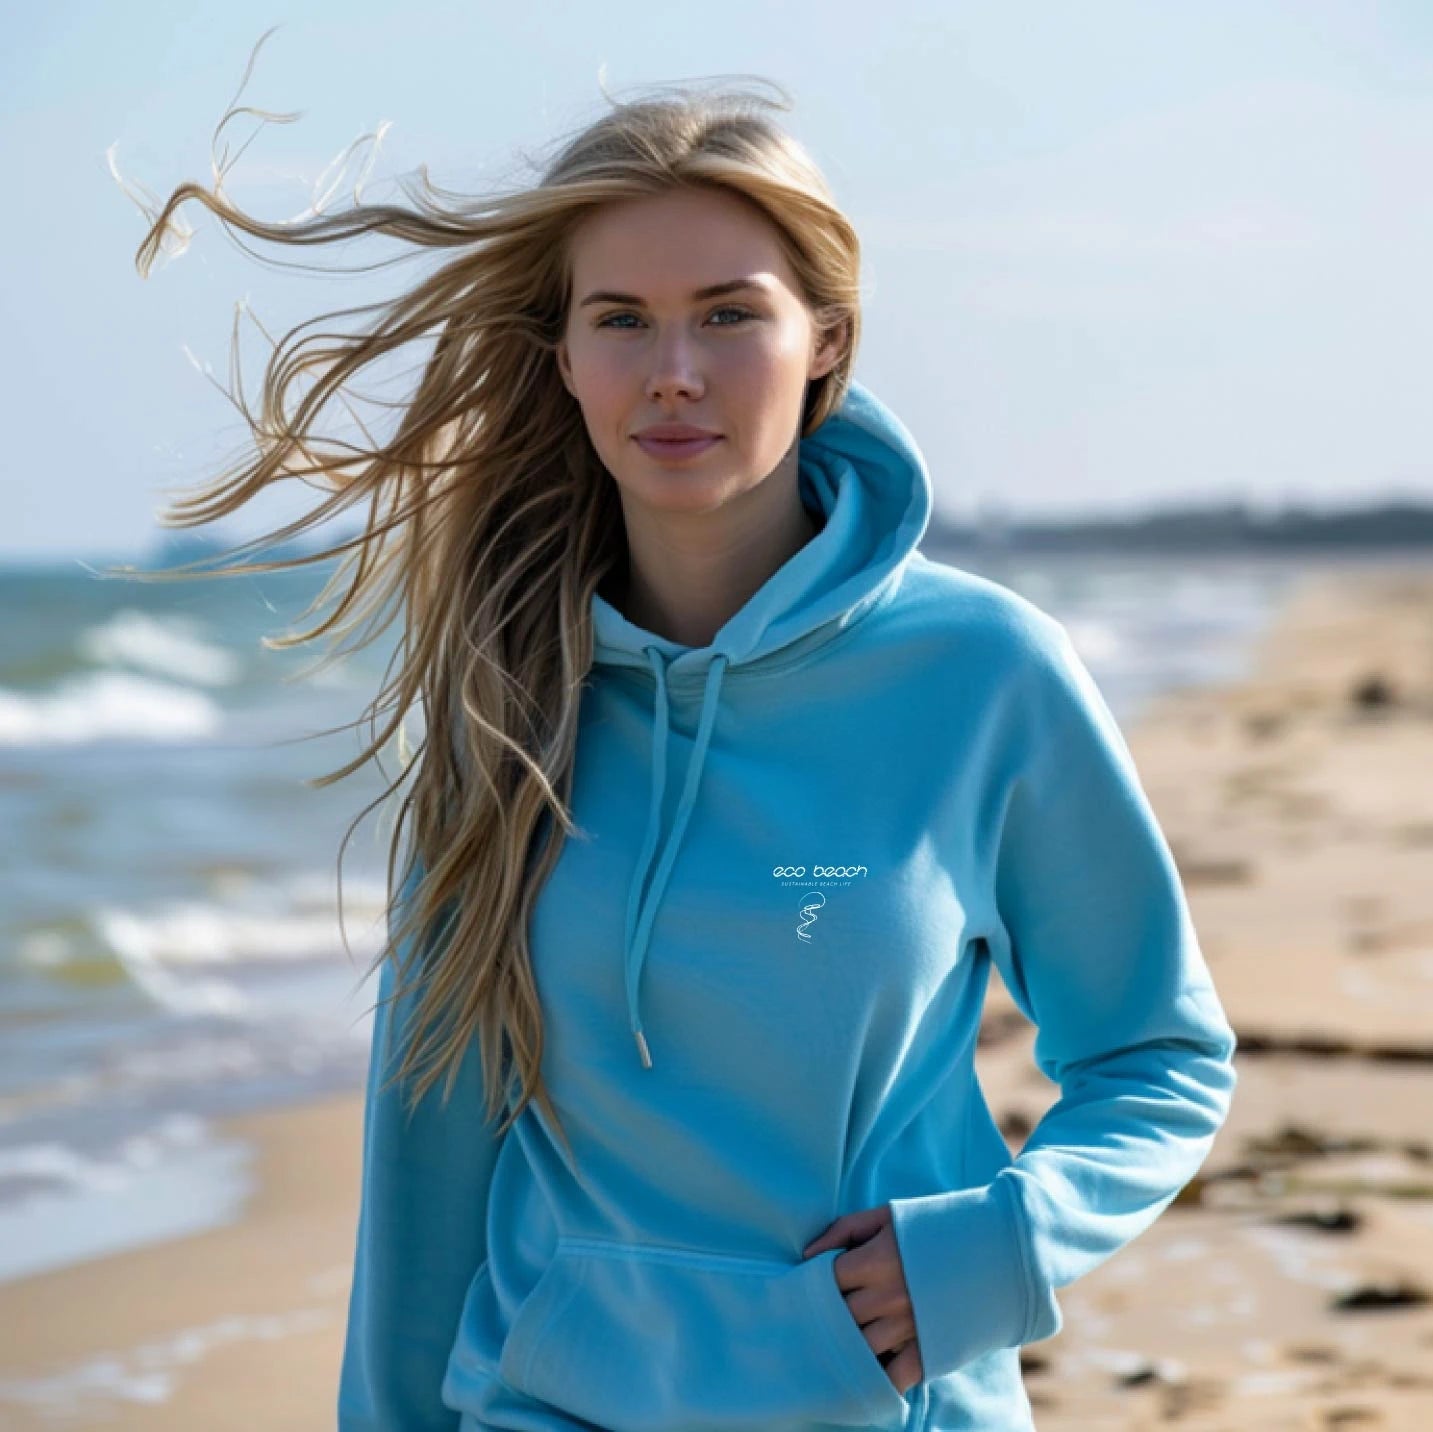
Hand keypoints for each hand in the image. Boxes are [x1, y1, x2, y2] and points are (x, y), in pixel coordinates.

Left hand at [802, 1202, 924, 1393]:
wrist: (997, 1248)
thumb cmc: (937, 1226)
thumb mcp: (888, 1215)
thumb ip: (844, 1229)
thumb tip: (806, 1255)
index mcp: (877, 1260)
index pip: (828, 1280)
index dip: (818, 1282)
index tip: (818, 1283)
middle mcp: (890, 1295)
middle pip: (841, 1316)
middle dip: (833, 1312)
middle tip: (831, 1309)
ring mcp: (910, 1325)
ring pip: (862, 1347)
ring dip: (854, 1342)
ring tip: (850, 1335)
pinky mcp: (931, 1348)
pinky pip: (896, 1376)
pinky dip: (882, 1377)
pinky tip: (874, 1369)